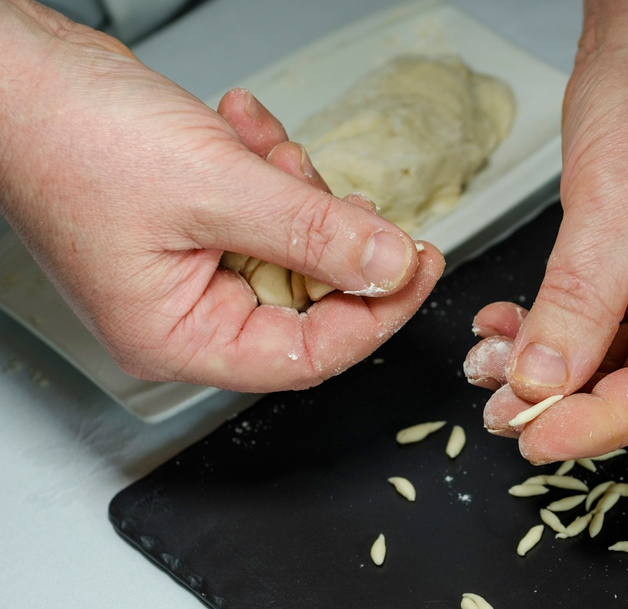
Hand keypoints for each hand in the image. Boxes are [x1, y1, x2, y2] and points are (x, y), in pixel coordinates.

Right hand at [0, 1, 443, 390]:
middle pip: (307, 296)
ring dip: (293, 186)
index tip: (422, 266)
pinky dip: (264, 165)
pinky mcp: (191, 223)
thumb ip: (315, 234)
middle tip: (332, 187)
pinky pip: (260, 207)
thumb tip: (391, 268)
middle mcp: (185, 313)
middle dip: (327, 229)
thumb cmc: (70, 136)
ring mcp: (187, 267)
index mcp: (180, 336)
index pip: (310, 356)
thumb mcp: (217, 187)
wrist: (11, 70)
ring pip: (291, 243)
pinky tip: (240, 125)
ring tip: (259, 144)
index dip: (378, 312)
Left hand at [464, 0, 627, 462]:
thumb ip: (579, 304)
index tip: (540, 437)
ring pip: (623, 362)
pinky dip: (556, 336)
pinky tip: (509, 332)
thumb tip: (541, 384)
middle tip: (506, 417)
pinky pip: (606, 326)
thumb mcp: (615, 204)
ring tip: (493, 372)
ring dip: (557, 373)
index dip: (607, 421)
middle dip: (576, 404)